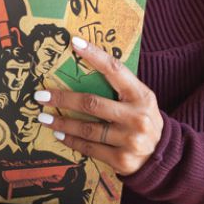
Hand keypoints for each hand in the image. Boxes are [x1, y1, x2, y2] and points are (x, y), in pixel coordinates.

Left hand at [34, 37, 163, 175]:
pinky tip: (58, 134)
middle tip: (41, 95)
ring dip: (61, 122)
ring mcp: (130, 140)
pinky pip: (89, 148)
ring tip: (43, 117)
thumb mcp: (139, 101)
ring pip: (87, 129)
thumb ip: (118, 89)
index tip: (74, 43)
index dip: (94, 55)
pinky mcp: (122, 160)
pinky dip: (71, 141)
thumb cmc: (142, 121)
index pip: (115, 70)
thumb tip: (81, 71)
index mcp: (141, 96)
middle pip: (91, 103)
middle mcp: (137, 117)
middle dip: (62, 98)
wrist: (163, 157)